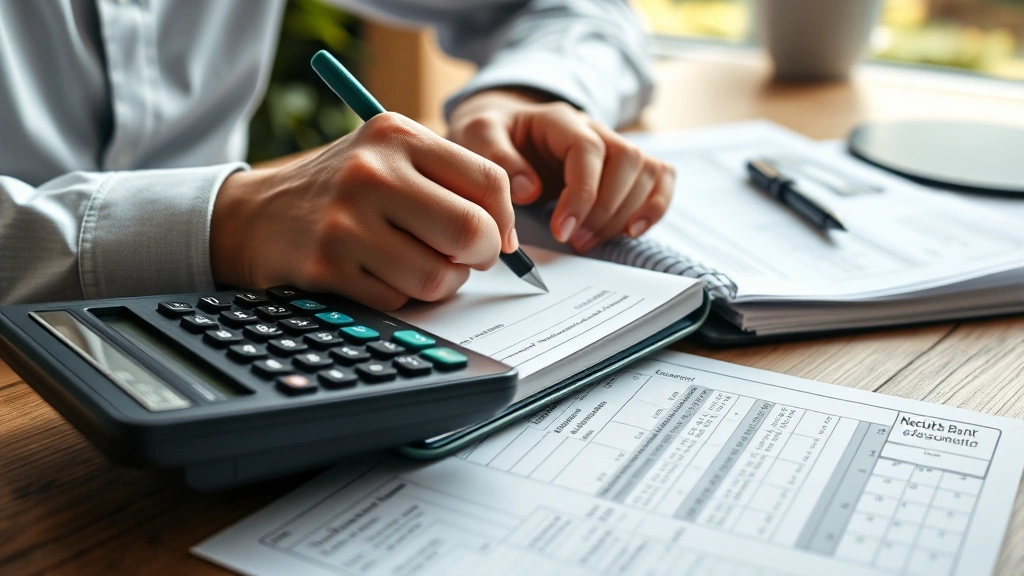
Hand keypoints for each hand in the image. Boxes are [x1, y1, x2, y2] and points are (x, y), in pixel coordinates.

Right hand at [210, 113, 515, 309]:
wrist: (255, 214)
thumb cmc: (343, 189)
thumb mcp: (390, 158)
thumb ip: (450, 181)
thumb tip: (507, 237)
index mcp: (396, 136)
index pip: (489, 181)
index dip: (505, 220)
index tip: (498, 237)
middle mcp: (371, 172)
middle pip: (471, 232)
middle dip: (482, 257)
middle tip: (469, 260)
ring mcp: (346, 221)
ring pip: (438, 277)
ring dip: (442, 283)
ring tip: (421, 266)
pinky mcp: (327, 265)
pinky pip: (399, 300)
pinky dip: (400, 296)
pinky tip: (378, 275)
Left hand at [448, 88, 674, 252]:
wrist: (503, 127)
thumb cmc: (492, 134)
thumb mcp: (477, 135)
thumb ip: (498, 159)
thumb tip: (529, 190)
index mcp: (559, 120)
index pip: (588, 150)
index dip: (583, 193)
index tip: (561, 229)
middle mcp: (594, 127)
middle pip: (626, 160)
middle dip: (604, 210)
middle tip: (573, 242)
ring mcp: (613, 144)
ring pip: (646, 171)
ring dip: (624, 214)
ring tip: (586, 242)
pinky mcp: (624, 166)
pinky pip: (660, 177)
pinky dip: (655, 206)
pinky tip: (632, 231)